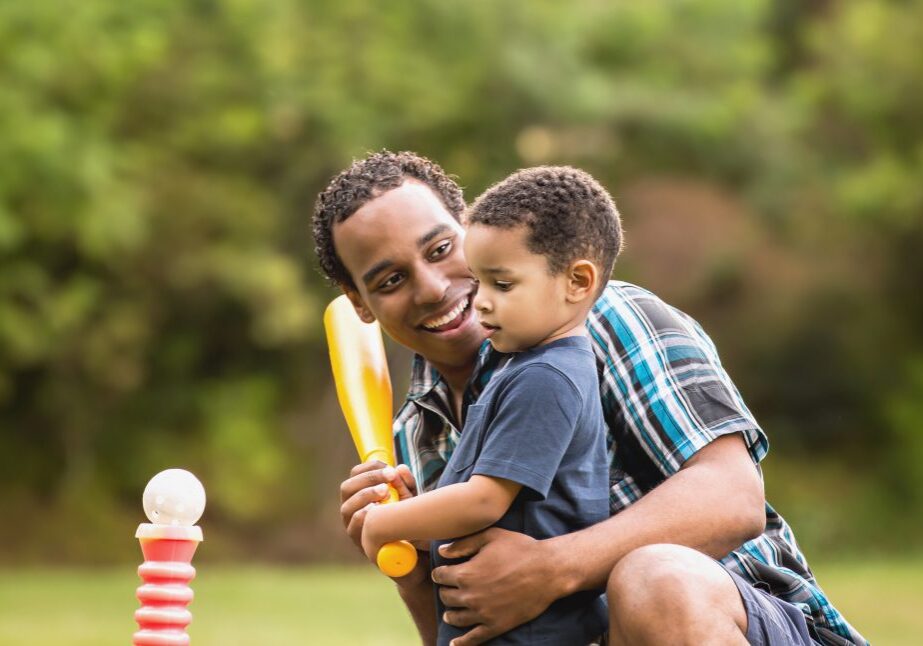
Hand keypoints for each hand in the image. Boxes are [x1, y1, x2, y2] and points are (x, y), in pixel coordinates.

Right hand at [339, 460, 416, 552]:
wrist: (415, 552)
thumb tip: (400, 468)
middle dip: (368, 479)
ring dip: (365, 496)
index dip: (370, 467)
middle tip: (388, 479)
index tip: (389, 468)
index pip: (356, 474)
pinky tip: (376, 511)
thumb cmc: (407, 519)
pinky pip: (353, 527)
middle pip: (347, 487)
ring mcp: (352, 525)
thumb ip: (406, 483)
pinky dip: (363, 517)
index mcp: (360, 493)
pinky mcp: (357, 542)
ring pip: (347, 507)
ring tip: (384, 493)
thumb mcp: (410, 498)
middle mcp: (351, 508)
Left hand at [431, 528, 561, 645]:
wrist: (548, 570)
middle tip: (451, 588)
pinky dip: (461, 643)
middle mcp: (470, 595)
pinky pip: (473, 638)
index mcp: (466, 573)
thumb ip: (463, 544)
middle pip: (446, 597)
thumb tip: (442, 552)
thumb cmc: (520, 549)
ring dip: (450, 613)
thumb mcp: (491, 536)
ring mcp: (483, 613)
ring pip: (455, 618)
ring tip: (451, 612)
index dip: (440, 573)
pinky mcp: (496, 626)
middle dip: (445, 591)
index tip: (443, 572)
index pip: (440, 576)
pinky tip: (454, 643)